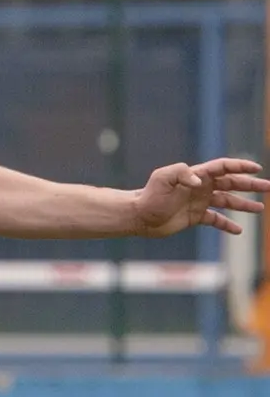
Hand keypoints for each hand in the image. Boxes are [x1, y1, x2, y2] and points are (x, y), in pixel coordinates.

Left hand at [132, 158, 269, 237]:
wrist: (140, 216)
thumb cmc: (150, 195)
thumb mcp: (162, 179)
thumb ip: (181, 174)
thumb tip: (199, 181)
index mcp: (196, 175)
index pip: (222, 167)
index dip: (240, 166)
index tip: (257, 168)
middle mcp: (200, 187)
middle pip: (230, 183)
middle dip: (250, 184)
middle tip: (269, 187)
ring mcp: (199, 202)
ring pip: (227, 201)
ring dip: (244, 204)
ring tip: (260, 208)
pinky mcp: (195, 217)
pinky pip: (216, 220)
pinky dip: (227, 224)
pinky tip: (238, 230)